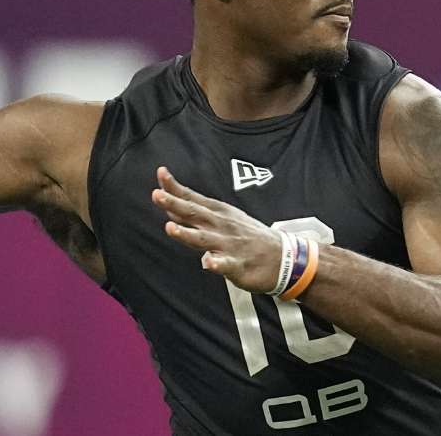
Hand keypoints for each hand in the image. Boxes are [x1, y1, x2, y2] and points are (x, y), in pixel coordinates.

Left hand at [151, 166, 282, 292]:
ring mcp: (229, 245)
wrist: (284, 257)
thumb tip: (169, 207)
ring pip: (203, 239)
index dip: (175, 188)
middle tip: (156, 194)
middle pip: (194, 214)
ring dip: (186, 233)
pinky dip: (217, 264)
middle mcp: (221, 226)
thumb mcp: (225, 218)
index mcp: (218, 213)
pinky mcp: (238, 265)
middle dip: (174, 204)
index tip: (161, 173)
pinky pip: (226, 265)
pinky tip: (208, 263)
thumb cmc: (248, 235)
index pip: (192, 198)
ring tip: (170, 228)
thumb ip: (196, 215)